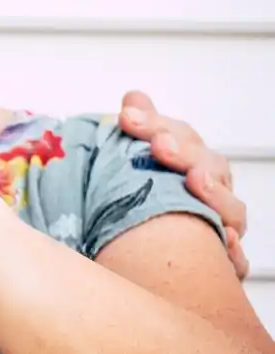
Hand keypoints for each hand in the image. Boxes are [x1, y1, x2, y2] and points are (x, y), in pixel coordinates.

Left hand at [119, 92, 249, 278]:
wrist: (145, 258)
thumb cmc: (143, 203)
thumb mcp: (133, 164)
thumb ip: (139, 128)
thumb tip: (134, 98)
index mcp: (187, 164)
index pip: (179, 136)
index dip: (156, 124)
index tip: (127, 116)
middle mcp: (209, 191)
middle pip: (209, 165)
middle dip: (184, 152)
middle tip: (159, 145)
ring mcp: (219, 225)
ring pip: (230, 209)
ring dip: (215, 194)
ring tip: (196, 181)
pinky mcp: (223, 263)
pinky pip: (235, 259)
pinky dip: (233, 252)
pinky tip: (225, 242)